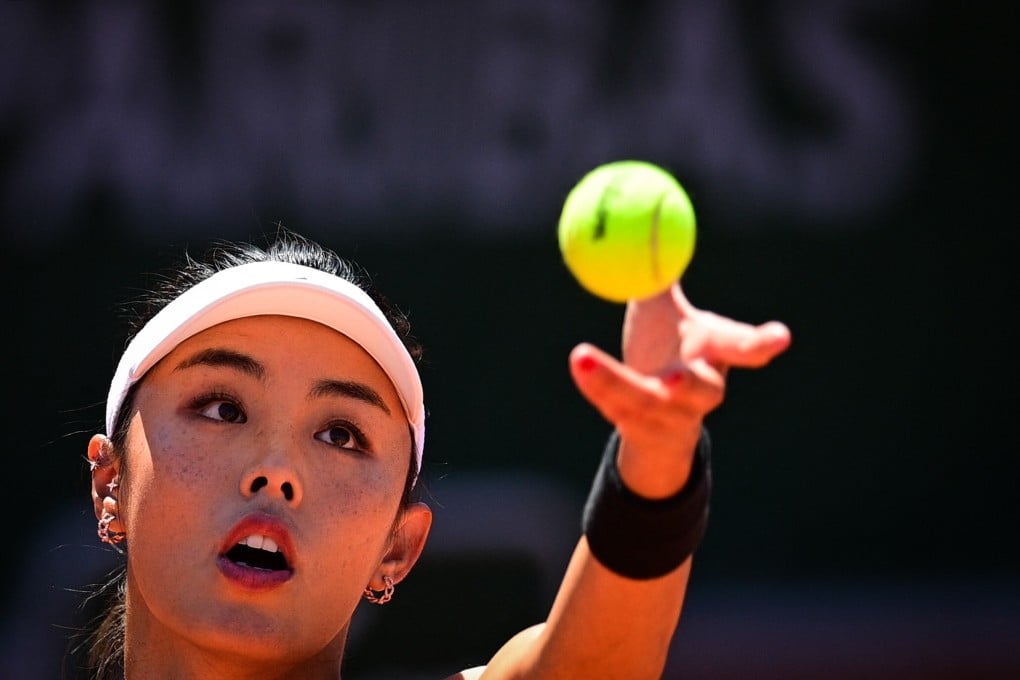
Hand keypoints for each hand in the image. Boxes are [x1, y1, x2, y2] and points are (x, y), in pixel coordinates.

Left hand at [569, 283, 790, 497]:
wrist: (653, 418)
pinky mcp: (638, 428)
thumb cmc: (664, 352)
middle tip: (672, 378)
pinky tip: (579, 362)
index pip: (742, 349)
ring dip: (613, 380)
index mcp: (712, 355)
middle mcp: (698, 391)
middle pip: (701, 390)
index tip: (780, 337)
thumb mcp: (661, 313)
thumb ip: (657, 273)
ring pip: (644, 401)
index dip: (761, 344)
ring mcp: (668, 416)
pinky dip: (594, 382)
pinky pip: (613, 404)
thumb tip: (649, 221)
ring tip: (583, 356)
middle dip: (689, 385)